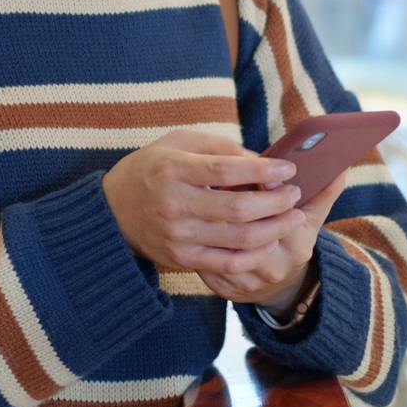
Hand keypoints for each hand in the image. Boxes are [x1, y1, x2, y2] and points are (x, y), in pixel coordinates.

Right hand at [102, 131, 305, 274]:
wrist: (111, 210)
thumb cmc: (151, 168)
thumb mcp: (177, 142)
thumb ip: (218, 147)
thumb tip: (261, 159)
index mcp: (172, 170)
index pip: (226, 171)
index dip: (262, 170)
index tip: (288, 167)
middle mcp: (174, 205)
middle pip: (238, 208)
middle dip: (276, 201)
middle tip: (294, 192)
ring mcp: (178, 236)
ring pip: (239, 239)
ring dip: (275, 228)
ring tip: (294, 216)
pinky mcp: (182, 259)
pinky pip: (227, 263)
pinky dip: (255, 254)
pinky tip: (270, 240)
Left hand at [199, 167, 350, 312]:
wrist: (279, 288)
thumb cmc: (293, 240)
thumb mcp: (312, 218)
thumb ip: (325, 191)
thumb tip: (341, 165)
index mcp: (298, 246)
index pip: (279, 214)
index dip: (266, 191)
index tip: (256, 171)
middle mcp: (274, 267)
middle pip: (248, 229)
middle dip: (236, 201)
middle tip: (225, 178)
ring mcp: (248, 281)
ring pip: (223, 243)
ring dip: (213, 218)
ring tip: (207, 194)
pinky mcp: (224, 289)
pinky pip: (206, 259)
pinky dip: (200, 237)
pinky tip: (196, 218)